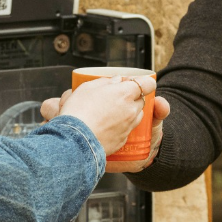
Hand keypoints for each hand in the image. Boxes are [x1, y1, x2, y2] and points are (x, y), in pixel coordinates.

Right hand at [39, 77, 164, 161]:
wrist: (74, 140)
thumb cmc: (78, 111)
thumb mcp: (87, 88)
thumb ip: (105, 82)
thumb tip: (116, 80)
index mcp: (124, 93)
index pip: (148, 84)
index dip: (145, 82)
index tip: (137, 82)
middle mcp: (131, 110)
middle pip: (141, 100)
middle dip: (132, 97)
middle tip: (116, 97)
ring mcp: (128, 126)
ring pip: (136, 116)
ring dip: (128, 112)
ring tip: (110, 113)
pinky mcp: (123, 140)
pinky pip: (127, 130)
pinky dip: (121, 126)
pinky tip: (106, 126)